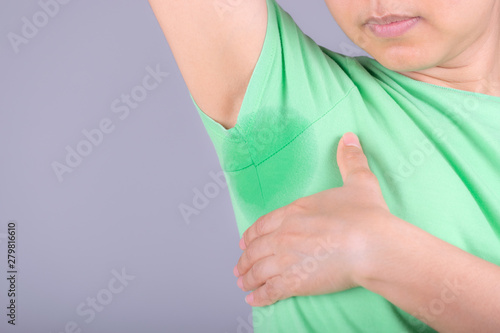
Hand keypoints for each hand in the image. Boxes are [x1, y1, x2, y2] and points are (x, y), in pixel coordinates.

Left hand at [233, 132, 394, 306]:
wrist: (372, 244)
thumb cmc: (366, 216)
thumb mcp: (359, 181)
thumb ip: (350, 160)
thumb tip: (348, 137)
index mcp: (293, 212)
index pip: (263, 225)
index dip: (251, 235)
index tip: (245, 241)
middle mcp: (283, 235)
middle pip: (255, 249)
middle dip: (245, 259)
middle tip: (239, 266)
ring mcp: (285, 259)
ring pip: (257, 270)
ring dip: (248, 277)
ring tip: (243, 284)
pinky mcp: (294, 281)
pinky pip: (269, 291)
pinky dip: (259, 296)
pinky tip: (254, 299)